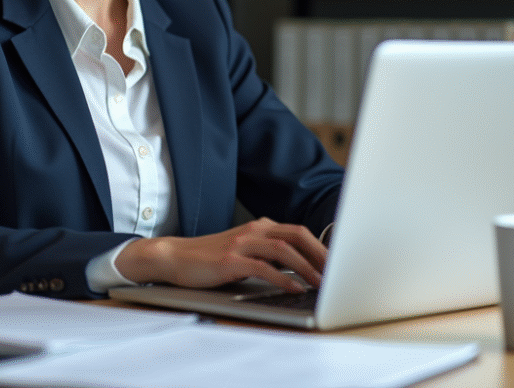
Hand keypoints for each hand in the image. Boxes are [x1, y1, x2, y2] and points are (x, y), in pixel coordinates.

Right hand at [114, 217, 326, 292]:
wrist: (175, 257)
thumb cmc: (211, 258)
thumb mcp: (244, 251)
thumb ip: (268, 254)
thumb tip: (300, 268)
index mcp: (260, 227)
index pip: (299, 232)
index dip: (321, 246)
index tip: (338, 264)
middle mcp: (254, 230)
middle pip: (297, 235)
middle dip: (321, 253)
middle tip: (338, 272)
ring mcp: (242, 243)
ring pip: (284, 249)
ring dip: (307, 266)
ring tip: (321, 283)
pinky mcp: (231, 259)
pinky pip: (263, 267)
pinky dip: (283, 277)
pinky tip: (295, 287)